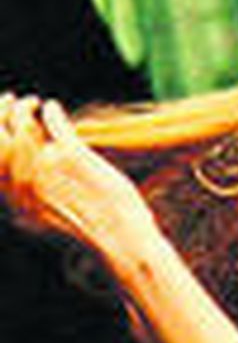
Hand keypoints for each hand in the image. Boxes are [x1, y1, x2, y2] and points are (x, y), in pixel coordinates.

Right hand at [0, 92, 156, 257]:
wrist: (122, 242)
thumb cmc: (92, 233)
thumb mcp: (47, 222)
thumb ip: (28, 200)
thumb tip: (22, 176)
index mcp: (15, 201)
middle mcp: (26, 184)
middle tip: (11, 100)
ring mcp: (48, 168)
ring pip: (22, 124)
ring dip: (23, 107)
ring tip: (33, 103)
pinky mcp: (74, 156)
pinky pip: (54, 123)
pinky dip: (51, 110)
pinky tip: (52, 106)